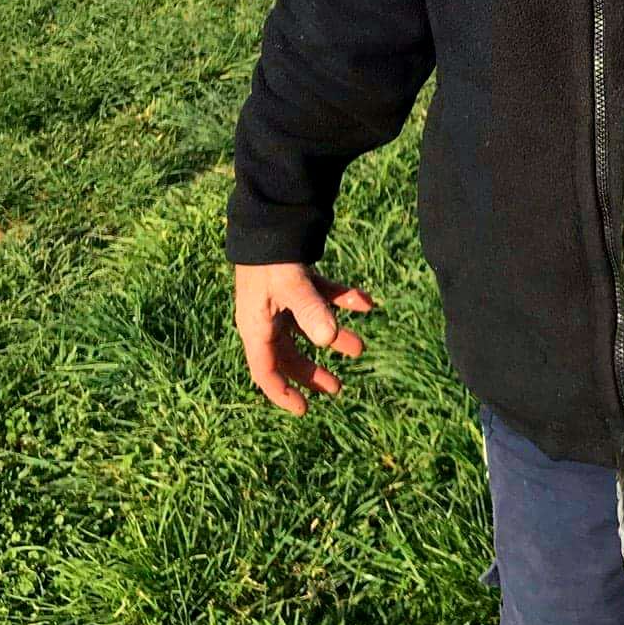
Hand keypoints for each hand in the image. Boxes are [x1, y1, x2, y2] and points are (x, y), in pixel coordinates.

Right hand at [233, 261, 374, 414]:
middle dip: (312, 371)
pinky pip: (321, 297)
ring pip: (308, 326)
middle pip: (288, 354)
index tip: (303, 410)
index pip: (265, 370)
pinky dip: (342, 300)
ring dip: (334, 337)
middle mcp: (267, 316)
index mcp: (256, 325)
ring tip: (361, 348)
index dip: (282, 393)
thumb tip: (329, 339)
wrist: (270, 214)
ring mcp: (281, 298)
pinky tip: (367, 302)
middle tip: (338, 388)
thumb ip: (311, 310)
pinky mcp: (296, 280)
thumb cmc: (272, 255)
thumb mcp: (291, 285)